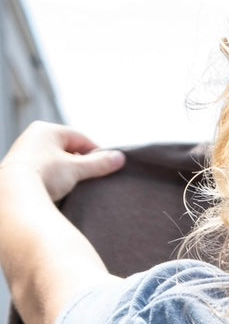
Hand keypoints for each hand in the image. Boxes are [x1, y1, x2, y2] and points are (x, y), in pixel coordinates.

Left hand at [0, 121, 124, 202]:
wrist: (14, 194)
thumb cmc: (45, 174)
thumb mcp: (76, 168)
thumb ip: (99, 163)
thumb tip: (120, 158)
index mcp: (46, 129)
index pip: (80, 138)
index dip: (96, 152)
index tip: (106, 166)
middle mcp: (32, 136)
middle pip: (67, 149)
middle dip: (81, 163)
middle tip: (92, 178)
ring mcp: (24, 153)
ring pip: (55, 160)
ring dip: (68, 172)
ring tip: (76, 185)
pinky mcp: (19, 169)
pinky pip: (45, 170)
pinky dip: (55, 178)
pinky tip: (59, 189)